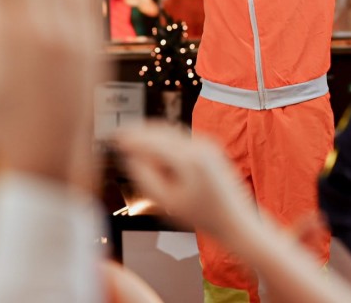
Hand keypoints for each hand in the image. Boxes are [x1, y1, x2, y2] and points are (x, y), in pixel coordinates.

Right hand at [113, 123, 254, 238]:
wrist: (235, 218)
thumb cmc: (201, 215)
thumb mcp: (167, 201)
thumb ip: (145, 178)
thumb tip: (130, 156)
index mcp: (189, 160)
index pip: (153, 141)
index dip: (131, 137)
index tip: (115, 136)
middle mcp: (200, 146)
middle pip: (162, 131)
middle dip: (141, 132)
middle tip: (120, 136)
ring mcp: (208, 143)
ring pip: (171, 132)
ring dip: (152, 135)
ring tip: (134, 143)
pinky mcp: (211, 146)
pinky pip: (181, 138)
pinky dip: (165, 139)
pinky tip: (154, 149)